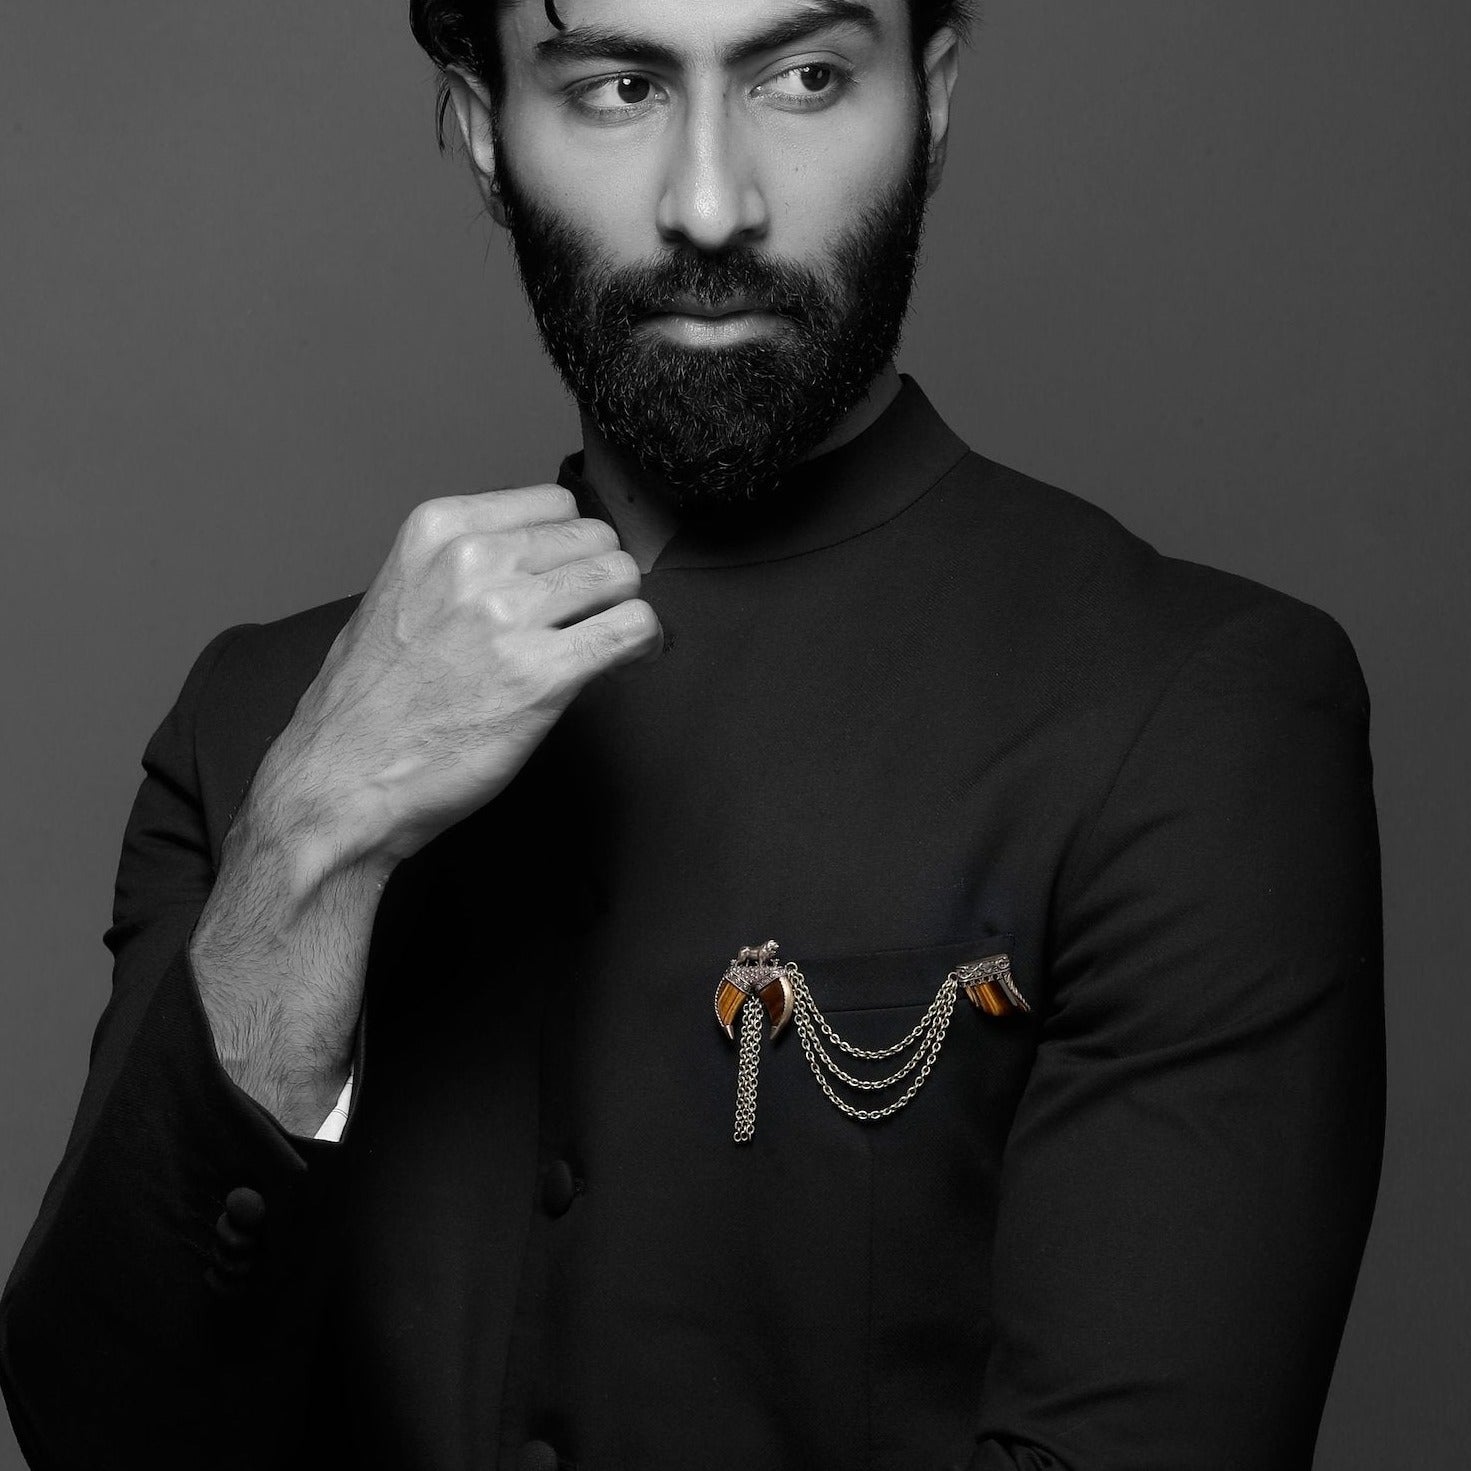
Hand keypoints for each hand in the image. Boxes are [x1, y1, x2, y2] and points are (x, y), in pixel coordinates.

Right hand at [259, 482, 660, 866]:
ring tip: (608, 643)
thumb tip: (541, 563)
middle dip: (600, 577)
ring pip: (621, 576)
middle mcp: (473, 562)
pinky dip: (643, 645)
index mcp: (437, 532)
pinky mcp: (542, 676)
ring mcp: (507, 616)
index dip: (570, 545)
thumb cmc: (368, 708)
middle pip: (593, 536)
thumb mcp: (399, 598)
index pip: (553, 502)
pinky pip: (634, 629)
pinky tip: (625, 664)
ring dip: (623, 610)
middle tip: (590, 619)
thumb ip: (464, 568)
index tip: (567, 578)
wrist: (341, 784)